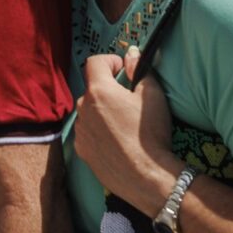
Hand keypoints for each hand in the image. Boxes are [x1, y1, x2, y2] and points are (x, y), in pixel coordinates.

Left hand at [71, 53, 177, 207]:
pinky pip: (87, 132)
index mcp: (98, 91)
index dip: (109, 61)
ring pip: (89, 112)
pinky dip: (98, 131)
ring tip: (123, 124)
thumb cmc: (150, 134)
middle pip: (92, 89)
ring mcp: (80, 131)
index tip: (123, 70)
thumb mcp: (153, 96)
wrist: (147, 177)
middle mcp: (83, 108)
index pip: (94, 62)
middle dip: (108, 89)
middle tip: (128, 100)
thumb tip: (132, 54)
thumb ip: (140, 70)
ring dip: (101, 111)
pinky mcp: (81, 151)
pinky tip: (116, 142)